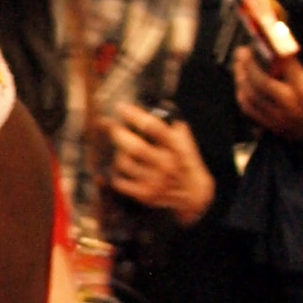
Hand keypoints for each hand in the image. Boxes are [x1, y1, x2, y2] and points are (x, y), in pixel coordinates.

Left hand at [103, 104, 214, 226]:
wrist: (192, 195)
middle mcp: (167, 165)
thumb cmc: (184, 164)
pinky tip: (119, 169)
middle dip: (119, 134)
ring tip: (119, 149)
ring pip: (126, 164)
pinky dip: (117, 174)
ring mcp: (156, 181)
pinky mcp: (146, 195)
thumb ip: (173, 127)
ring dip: (118, 154)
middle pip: (137, 148)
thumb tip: (161, 108)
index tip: (122, 108)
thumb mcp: (185, 143)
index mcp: (176, 148)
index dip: (135, 116)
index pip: (154, 128)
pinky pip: (121, 182)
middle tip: (111, 126)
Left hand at [235, 47, 302, 141]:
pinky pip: (250, 110)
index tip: (265, 37)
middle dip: (248, 64)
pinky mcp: (270, 124)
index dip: (273, 48)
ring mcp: (277, 115)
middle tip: (243, 51)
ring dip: (241, 78)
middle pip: (260, 81)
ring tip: (238, 65)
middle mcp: (287, 102)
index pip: (285, 64)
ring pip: (251, 96)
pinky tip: (241, 85)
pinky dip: (242, 96)